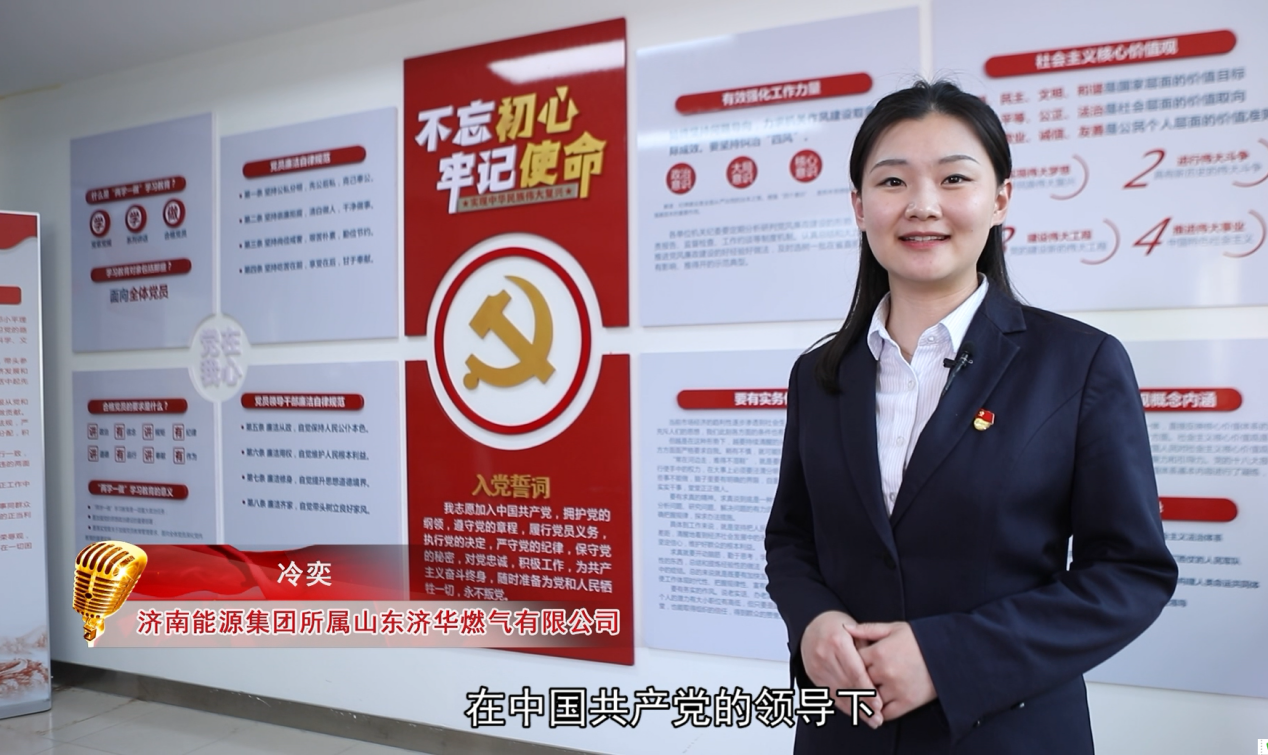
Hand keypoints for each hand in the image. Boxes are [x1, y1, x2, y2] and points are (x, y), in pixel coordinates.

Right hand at [799, 611, 883, 727]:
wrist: (813, 624)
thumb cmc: (838, 626)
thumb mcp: (856, 631)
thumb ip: (867, 651)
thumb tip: (880, 677)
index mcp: (838, 642)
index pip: (855, 672)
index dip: (867, 690)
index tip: (878, 704)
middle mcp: (824, 655)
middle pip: (846, 685)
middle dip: (863, 704)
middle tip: (878, 717)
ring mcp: (816, 666)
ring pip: (838, 693)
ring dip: (855, 709)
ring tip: (870, 719)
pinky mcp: (813, 675)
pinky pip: (829, 694)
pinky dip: (843, 705)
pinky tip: (855, 712)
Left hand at [846, 622, 936, 721]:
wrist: (947, 653)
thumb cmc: (919, 639)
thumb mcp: (893, 628)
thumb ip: (867, 629)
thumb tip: (845, 628)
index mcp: (878, 652)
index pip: (852, 662)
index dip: (849, 664)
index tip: (848, 665)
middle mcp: (885, 672)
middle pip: (859, 682)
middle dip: (855, 682)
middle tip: (849, 684)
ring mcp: (896, 689)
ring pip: (870, 699)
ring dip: (865, 699)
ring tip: (861, 697)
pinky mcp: (907, 702)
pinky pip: (885, 713)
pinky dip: (878, 712)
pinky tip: (875, 708)